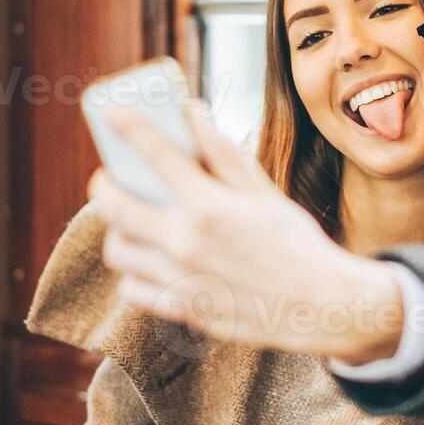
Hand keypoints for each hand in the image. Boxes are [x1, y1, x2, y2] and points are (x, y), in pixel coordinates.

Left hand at [88, 104, 405, 363]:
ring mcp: (182, 280)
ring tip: (129, 223)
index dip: (129, 128)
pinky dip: (132, 275)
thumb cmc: (295, 242)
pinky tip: (148, 262)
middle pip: (115, 208)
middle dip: (102, 187)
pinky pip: (134, 291)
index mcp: (210, 205)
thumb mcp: (263, 191)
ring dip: (117, 232)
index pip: (156, 155)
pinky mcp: (185, 310)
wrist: (320, 304)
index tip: (113, 114)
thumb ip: (224, 154)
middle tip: (106, 179)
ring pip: (119, 252)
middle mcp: (188, 242)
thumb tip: (193, 114)